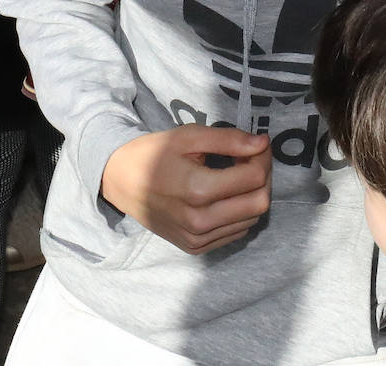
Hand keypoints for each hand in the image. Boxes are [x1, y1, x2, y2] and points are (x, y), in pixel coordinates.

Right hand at [101, 126, 271, 253]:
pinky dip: (240, 211)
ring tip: (237, 173)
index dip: (263, 156)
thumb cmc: (155, 153)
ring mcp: (197, 239)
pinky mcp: (196, 248)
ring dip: (253, 194)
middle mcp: (200, 222)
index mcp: (198, 191)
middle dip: (264, 176)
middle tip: (252, 158)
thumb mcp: (189, 136)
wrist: (121, 182)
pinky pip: (235, 232)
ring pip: (251, 219)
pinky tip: (226, 193)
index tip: (257, 143)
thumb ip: (229, 139)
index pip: (254, 177)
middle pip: (259, 203)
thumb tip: (262, 143)